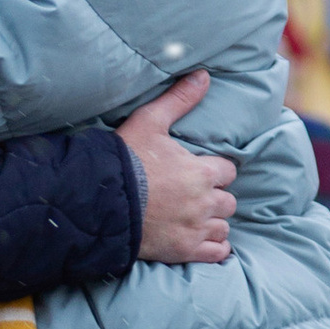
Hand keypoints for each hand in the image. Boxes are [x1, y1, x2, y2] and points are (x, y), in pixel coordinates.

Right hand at [121, 74, 237, 267]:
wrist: (101, 201)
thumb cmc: (125, 160)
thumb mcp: (150, 122)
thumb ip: (180, 99)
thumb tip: (204, 75)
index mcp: (202, 172)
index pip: (227, 170)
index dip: (215, 170)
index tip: (200, 171)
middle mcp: (205, 202)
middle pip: (228, 201)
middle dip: (215, 197)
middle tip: (195, 195)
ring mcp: (195, 229)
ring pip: (223, 227)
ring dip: (213, 222)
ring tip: (196, 217)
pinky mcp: (184, 250)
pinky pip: (217, 253)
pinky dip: (213, 248)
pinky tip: (201, 239)